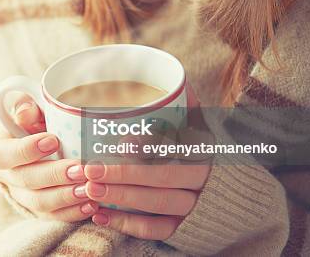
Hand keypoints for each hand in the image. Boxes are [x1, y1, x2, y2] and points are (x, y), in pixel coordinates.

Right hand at [0, 95, 98, 220]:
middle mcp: (6, 176)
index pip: (4, 154)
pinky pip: (53, 217)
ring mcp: (21, 196)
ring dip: (65, 196)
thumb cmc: (35, 125)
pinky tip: (91, 204)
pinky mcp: (39, 211)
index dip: (27, 150)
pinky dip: (73, 212)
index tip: (53, 140)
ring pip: (39, 203)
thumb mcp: (30, 113)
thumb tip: (26, 110)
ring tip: (88, 188)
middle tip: (80, 169)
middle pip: (25, 180)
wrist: (39, 148)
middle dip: (54, 175)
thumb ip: (26, 109)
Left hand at [85, 81, 210, 239]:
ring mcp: (192, 203)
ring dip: (121, 198)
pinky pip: (156, 230)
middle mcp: (201, 176)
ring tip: (91, 189)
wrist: (219, 183)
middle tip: (92, 168)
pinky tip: (99, 215)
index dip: (151, 144)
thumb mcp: (194, 118)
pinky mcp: (182, 226)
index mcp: (202, 145)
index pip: (179, 145)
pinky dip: (126, 225)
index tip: (122, 142)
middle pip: (164, 176)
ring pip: (158, 203)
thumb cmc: (191, 141)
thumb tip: (170, 78)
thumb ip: (181, 100)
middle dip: (125, 174)